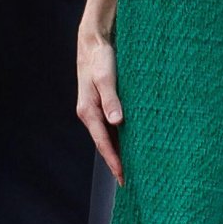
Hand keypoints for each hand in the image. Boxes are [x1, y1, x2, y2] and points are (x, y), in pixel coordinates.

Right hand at [76, 28, 123, 184]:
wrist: (93, 42)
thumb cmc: (100, 58)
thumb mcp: (107, 78)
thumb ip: (112, 100)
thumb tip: (117, 122)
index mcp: (88, 111)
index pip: (103, 143)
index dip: (114, 161)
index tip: (123, 177)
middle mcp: (90, 113)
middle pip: (105, 144)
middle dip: (116, 162)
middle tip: (130, 181)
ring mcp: (96, 109)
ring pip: (109, 136)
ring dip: (119, 151)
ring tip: (134, 168)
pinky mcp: (102, 103)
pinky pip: (111, 126)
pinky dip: (120, 137)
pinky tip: (132, 143)